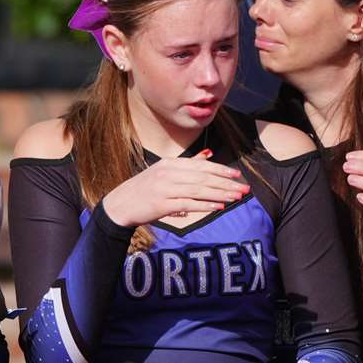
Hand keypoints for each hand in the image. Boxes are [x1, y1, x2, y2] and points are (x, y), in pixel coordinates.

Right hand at [102, 150, 249, 227]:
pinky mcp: (161, 204)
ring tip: (236, 198)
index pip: (201, 165)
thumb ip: (187, 165)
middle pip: (203, 177)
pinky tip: (218, 208)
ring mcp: (164, 188)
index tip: (236, 175)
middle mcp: (167, 174)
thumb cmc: (144, 190)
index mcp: (169, 164)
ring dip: (220, 195)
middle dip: (225, 184)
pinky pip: (188, 204)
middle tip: (243, 188)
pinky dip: (205, 206)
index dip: (220, 170)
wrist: (119, 205)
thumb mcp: (163, 172)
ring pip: (198, 190)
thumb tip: (209, 154)